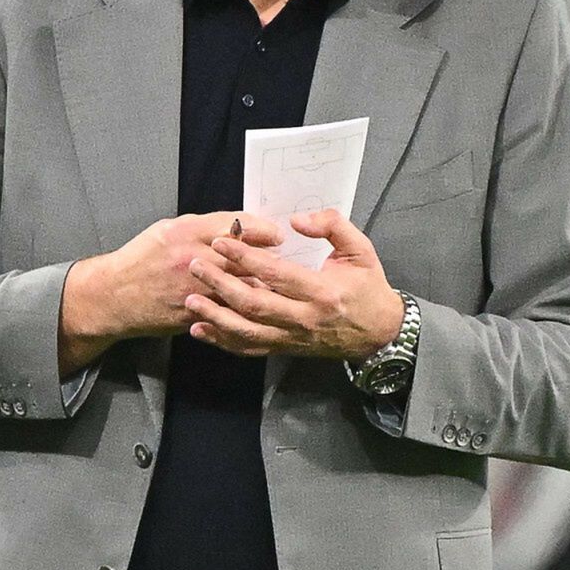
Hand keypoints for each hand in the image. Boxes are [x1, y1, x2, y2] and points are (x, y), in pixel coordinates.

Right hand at [58, 211, 283, 374]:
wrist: (114, 297)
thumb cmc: (142, 259)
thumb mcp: (169, 230)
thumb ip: (204, 226)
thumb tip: (241, 226)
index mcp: (185, 232)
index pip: (235, 226)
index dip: (261, 231)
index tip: (277, 235)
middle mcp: (191, 259)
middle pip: (244, 258)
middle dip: (268, 260)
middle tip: (285, 261)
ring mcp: (193, 289)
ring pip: (241, 288)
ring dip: (262, 286)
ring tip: (278, 284)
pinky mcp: (194, 313)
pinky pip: (228, 311)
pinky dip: (246, 308)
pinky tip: (259, 307)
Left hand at [181, 208, 404, 359]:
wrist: (378, 332)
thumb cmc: (368, 288)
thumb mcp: (361, 249)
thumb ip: (333, 226)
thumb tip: (297, 220)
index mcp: (322, 291)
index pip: (276, 273)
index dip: (245, 257)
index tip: (221, 242)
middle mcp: (304, 318)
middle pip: (254, 304)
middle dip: (221, 285)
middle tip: (195, 266)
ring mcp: (292, 337)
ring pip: (247, 332)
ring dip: (215, 317)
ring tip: (190, 300)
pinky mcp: (286, 348)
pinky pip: (250, 348)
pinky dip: (223, 341)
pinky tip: (201, 330)